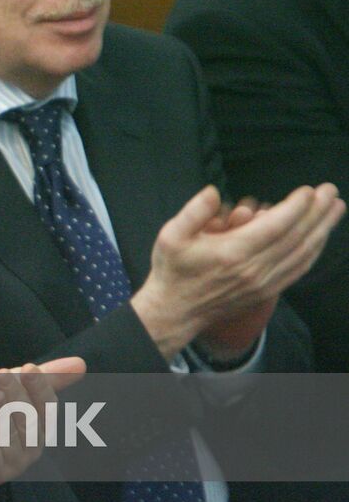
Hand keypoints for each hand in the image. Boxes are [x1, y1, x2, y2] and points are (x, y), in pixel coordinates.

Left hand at [0, 357, 86, 487]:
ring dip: (2, 416)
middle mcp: (30, 446)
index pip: (47, 407)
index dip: (40, 387)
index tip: (28, 367)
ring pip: (12, 439)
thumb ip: (44, 377)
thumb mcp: (10, 386)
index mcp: (39, 425)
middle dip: (17, 396)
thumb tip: (82, 363)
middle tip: (2, 375)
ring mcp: (11, 462)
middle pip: (29, 421)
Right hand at [133, 184, 343, 358]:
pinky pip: (298, 269)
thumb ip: (193, 211)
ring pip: (302, 254)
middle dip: (317, 212)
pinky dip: (314, 251)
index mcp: (232, 253)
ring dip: (322, 229)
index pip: (275, 226)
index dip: (296, 207)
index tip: (309, 190)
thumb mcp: (170, 235)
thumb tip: (215, 192)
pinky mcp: (267, 291)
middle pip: (296, 237)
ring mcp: (264, 282)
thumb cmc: (173, 271)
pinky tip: (321, 238)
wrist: (175, 312)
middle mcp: (254, 269)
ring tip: (336, 209)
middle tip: (331, 191)